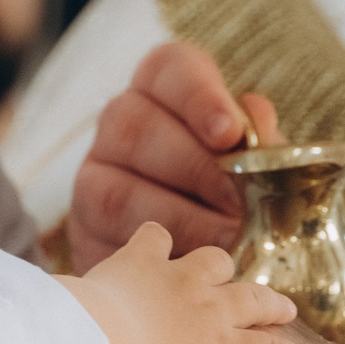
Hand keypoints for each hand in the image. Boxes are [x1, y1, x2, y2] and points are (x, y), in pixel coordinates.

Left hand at [59, 223, 323, 343]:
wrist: (93, 337)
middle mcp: (208, 305)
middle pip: (253, 300)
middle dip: (273, 306)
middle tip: (286, 310)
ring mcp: (176, 276)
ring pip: (215, 261)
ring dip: (221, 268)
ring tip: (223, 274)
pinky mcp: (141, 257)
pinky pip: (155, 238)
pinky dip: (156, 241)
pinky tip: (154, 244)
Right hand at [69, 42, 282, 270]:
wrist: (190, 260)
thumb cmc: (233, 192)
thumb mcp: (256, 162)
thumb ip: (259, 145)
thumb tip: (257, 123)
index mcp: (164, 89)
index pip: (171, 70)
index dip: (199, 97)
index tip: (229, 134)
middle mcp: (120, 122)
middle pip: (138, 129)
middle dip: (197, 173)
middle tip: (242, 208)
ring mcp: (93, 175)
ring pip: (119, 192)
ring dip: (181, 223)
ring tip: (228, 246)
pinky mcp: (85, 231)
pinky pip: (112, 245)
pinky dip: (158, 262)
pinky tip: (197, 273)